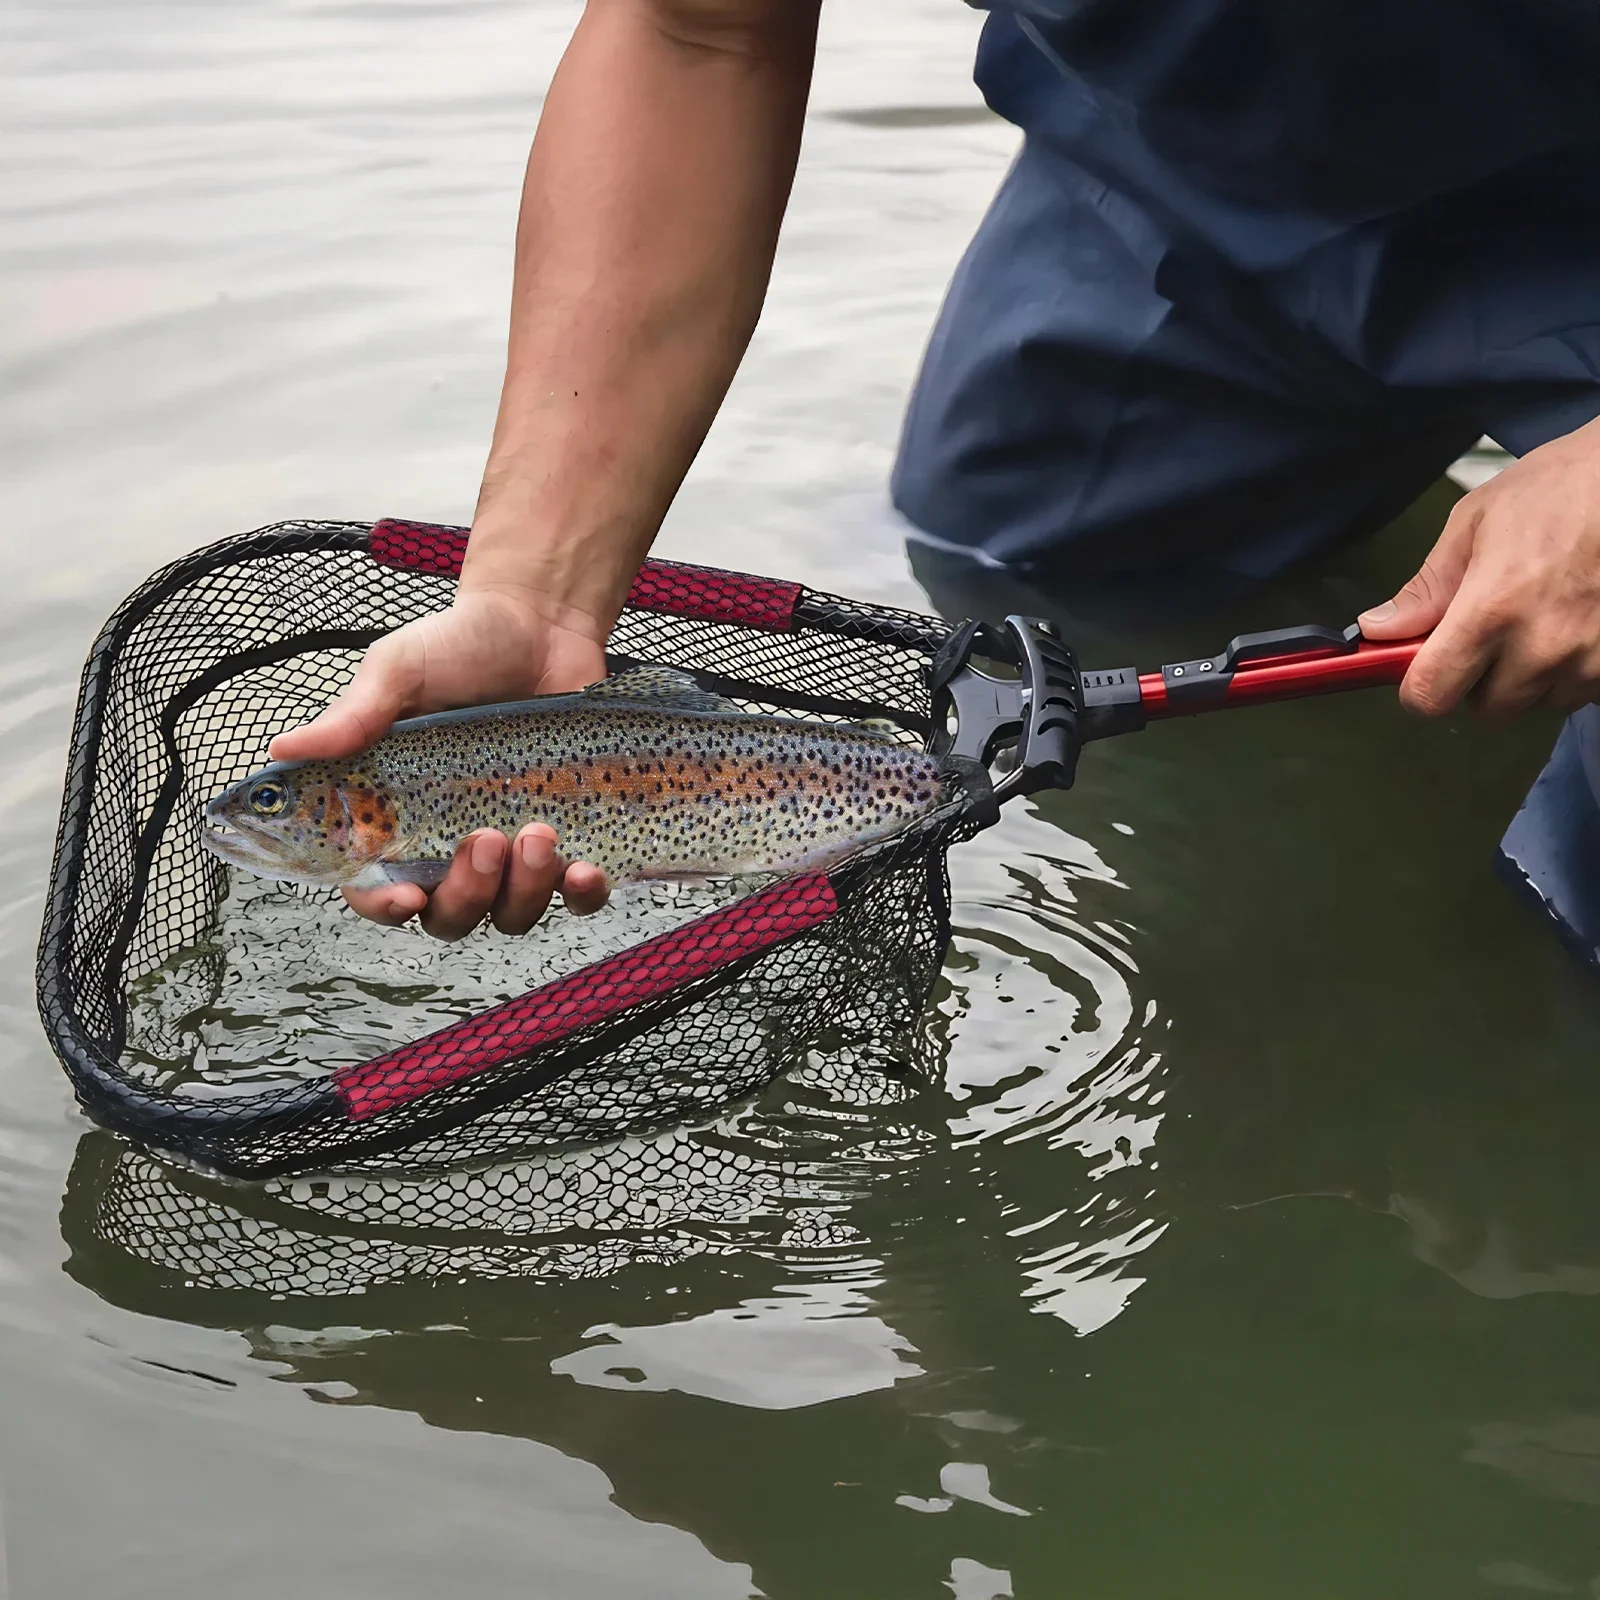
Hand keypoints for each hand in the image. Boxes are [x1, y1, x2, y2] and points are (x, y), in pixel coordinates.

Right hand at [268, 586, 610, 937]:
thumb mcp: (399, 670)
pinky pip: (576, 897)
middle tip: (483, 839)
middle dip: (466, 893)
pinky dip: (582, 895)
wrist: (544, 623)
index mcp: (394, 814)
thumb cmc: (461, 645)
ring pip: (510, 913)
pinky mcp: (570, 839)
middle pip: (448, 914)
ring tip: (539, 833)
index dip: (383, 904)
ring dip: (524, 891)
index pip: (373, 886)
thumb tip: (285, 748)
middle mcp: (448, 843)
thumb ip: (353, 716)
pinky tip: (586, 868)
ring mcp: (512, 847)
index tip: (405, 895)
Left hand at [1359, 416, 1599, 716]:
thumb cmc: (1559, 488)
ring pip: (1538, 703)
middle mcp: (1541, 648)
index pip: (1432, 695)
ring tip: (1539, 622)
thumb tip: (1378, 629)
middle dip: (1478, 681)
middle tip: (1489, 637)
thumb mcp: (1474, 523)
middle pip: (1487, 709)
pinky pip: (1581, 692)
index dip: (1419, 689)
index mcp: (1491, 612)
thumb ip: (1426, 587)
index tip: (1421, 671)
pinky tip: (1573, 626)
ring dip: (1529, 678)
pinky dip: (1571, 671)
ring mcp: (1589, 660)